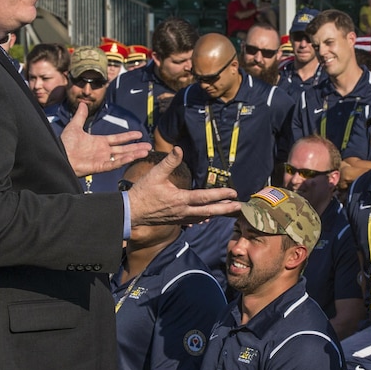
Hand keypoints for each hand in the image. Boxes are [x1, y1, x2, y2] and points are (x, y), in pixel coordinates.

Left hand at [60, 102, 150, 176]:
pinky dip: (123, 161)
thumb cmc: (65, 143)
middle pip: (124, 149)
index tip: (139, 134)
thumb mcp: (74, 126)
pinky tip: (133, 157)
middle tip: (149, 146)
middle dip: (136, 147)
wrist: (59, 155)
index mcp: (99, 143)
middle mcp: (103, 152)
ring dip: (134, 154)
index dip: (128, 137)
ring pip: (122, 157)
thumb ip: (80, 116)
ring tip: (146, 151)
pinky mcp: (99, 167)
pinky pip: (114, 164)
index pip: (118, 139)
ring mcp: (102, 159)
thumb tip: (83, 103)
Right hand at [127, 147, 241, 225]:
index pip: (205, 198)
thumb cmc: (142, 192)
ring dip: (217, 214)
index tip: (233, 193)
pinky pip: (194, 221)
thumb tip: (178, 149)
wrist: (131, 212)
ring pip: (203, 217)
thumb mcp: (155, 174)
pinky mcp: (176, 221)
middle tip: (239, 207)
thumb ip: (169, 162)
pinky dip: (204, 218)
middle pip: (209, 211)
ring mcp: (180, 218)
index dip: (220, 195)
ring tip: (229, 211)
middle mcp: (183, 211)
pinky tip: (208, 217)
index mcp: (180, 199)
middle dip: (225, 209)